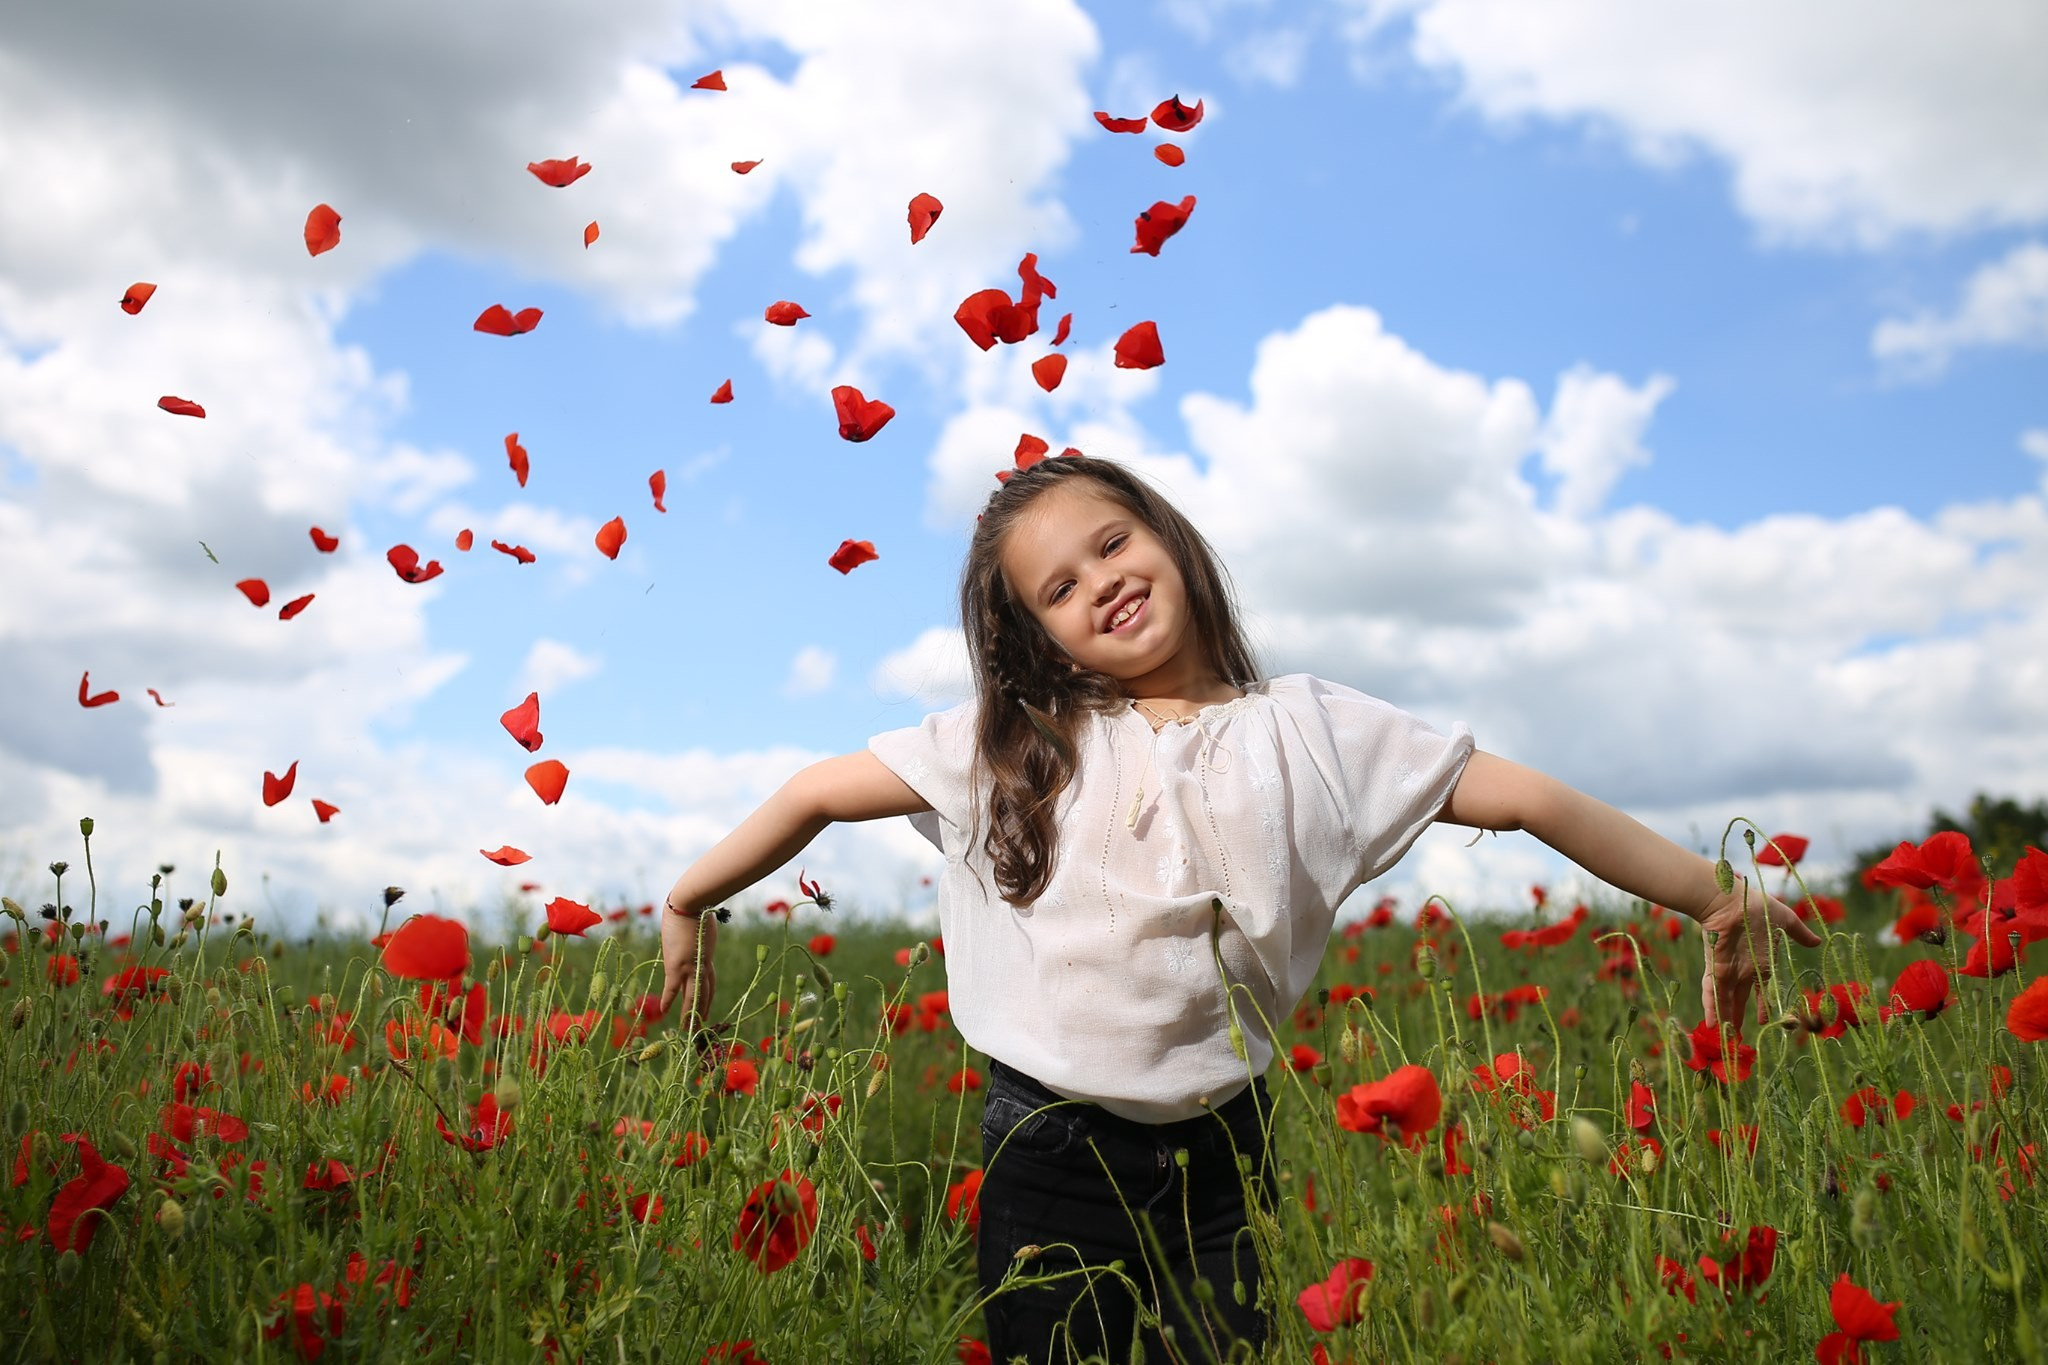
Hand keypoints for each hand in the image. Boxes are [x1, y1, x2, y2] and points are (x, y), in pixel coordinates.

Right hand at [659, 902, 717, 1034]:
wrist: (689, 905)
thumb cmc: (696, 909)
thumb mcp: (702, 926)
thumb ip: (700, 935)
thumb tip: (697, 929)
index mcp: (707, 958)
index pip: (709, 982)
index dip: (707, 997)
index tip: (706, 1007)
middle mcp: (701, 966)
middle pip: (704, 993)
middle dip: (701, 1010)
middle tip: (700, 1025)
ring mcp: (690, 968)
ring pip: (692, 996)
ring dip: (690, 1012)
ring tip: (688, 1027)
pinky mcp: (677, 966)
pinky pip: (672, 989)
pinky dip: (669, 1000)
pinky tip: (665, 1012)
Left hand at [1697, 877, 1822, 1027]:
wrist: (1732, 898)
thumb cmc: (1758, 907)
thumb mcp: (1785, 920)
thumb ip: (1799, 933)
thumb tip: (1817, 940)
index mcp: (1760, 963)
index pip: (1761, 991)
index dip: (1762, 1006)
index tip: (1764, 1021)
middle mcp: (1743, 970)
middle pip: (1739, 1000)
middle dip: (1737, 1019)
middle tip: (1736, 1040)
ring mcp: (1728, 970)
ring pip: (1725, 1000)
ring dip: (1724, 1019)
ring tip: (1723, 1040)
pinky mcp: (1714, 967)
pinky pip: (1712, 990)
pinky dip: (1711, 1006)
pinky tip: (1711, 1023)